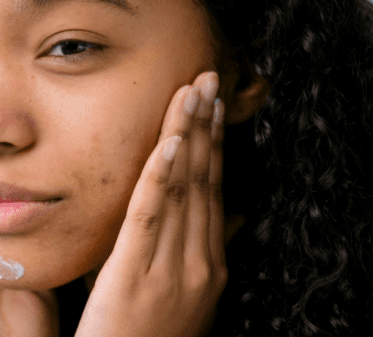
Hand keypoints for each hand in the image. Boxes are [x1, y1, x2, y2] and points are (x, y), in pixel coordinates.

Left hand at [75, 71, 244, 336]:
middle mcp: (199, 261)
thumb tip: (235, 216)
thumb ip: (207, 252)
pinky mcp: (136, 274)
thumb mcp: (191, 296)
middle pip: (204, 180)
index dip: (215, 143)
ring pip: (183, 188)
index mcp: (210, 263)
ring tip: (193, 91)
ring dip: (189, 134)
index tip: (215, 103)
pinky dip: (162, 175)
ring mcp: (172, 269)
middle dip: (206, 125)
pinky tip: (170, 142)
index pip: (214, 189)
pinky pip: (152, 215)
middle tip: (208, 77)